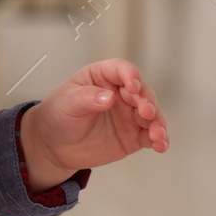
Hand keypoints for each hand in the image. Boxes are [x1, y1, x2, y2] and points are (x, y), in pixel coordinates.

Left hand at [18, 58, 169, 191]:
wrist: (54, 146)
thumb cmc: (58, 116)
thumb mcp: (67, 102)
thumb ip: (87, 98)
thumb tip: (108, 97)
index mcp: (102, 78)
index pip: (122, 70)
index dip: (131, 75)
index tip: (133, 86)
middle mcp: (120, 94)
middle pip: (142, 92)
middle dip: (147, 101)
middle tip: (145, 111)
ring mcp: (128, 115)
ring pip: (152, 114)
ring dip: (158, 122)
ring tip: (156, 133)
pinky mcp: (133, 135)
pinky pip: (151, 135)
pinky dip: (159, 139)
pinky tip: (160, 144)